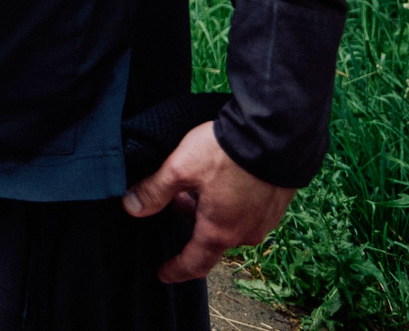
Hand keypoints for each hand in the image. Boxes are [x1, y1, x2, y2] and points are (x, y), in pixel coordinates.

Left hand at [121, 121, 294, 282]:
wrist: (276, 134)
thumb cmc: (227, 153)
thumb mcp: (180, 168)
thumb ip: (154, 191)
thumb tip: (131, 208)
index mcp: (219, 232)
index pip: (194, 263)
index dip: (176, 270)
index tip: (164, 273)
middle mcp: (245, 233)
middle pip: (210, 238)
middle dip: (190, 221)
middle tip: (177, 196)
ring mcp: (265, 221)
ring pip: (230, 224)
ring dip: (211, 211)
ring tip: (200, 183)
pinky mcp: (277, 205)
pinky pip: (248, 213)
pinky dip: (231, 204)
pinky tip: (226, 179)